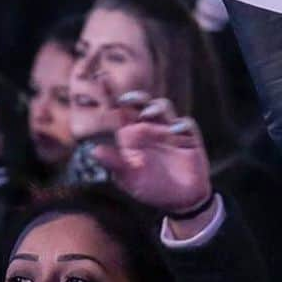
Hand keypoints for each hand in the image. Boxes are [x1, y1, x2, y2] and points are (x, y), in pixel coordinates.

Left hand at [90, 94, 212, 227]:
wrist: (180, 201)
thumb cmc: (151, 187)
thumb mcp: (129, 178)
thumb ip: (115, 164)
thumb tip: (93, 151)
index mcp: (132, 137)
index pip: (120, 113)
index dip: (111, 96)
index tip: (101, 80)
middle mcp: (150, 129)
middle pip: (142, 104)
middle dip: (136, 98)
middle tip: (127, 99)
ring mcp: (170, 132)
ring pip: (163, 108)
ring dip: (154, 108)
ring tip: (146, 116)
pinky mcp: (189, 137)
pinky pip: (185, 124)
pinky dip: (179, 125)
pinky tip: (173, 133)